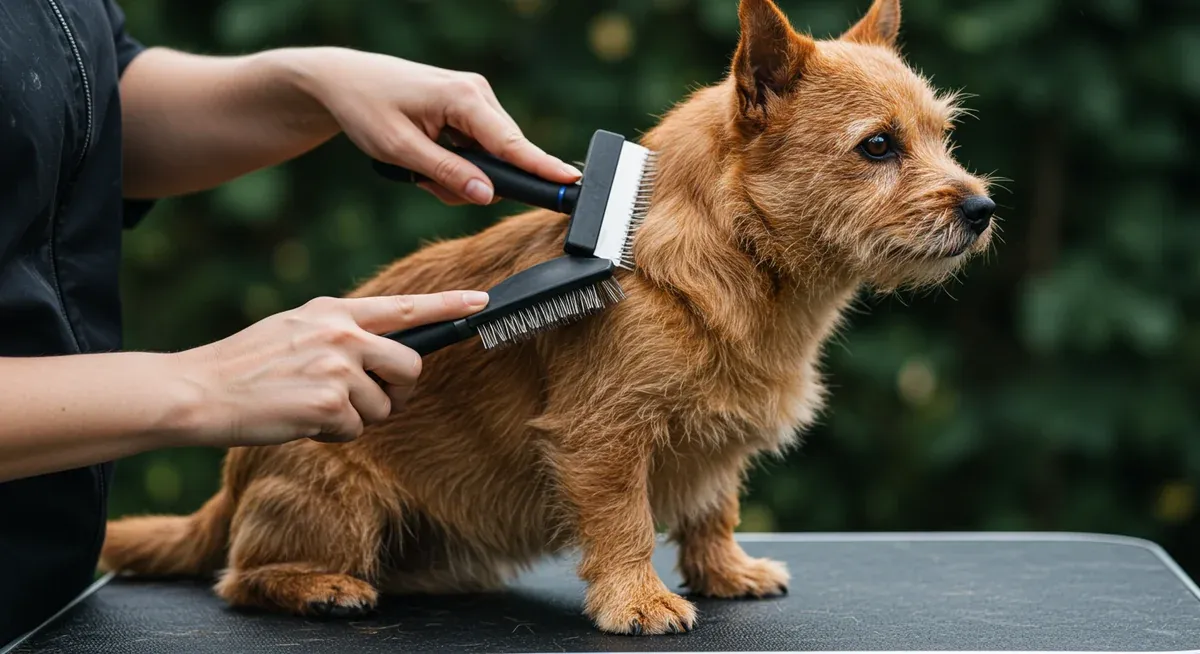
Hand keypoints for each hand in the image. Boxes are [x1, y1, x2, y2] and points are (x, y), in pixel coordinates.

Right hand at [173, 290, 487, 446]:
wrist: (200, 390)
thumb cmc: (246, 364)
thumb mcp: (295, 328)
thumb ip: (339, 332)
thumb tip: (383, 349)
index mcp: (334, 311)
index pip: (405, 306)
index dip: (448, 304)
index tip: (482, 301)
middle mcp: (342, 334)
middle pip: (410, 367)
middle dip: (397, 390)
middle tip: (367, 398)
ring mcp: (338, 368)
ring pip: (384, 406)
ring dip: (357, 417)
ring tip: (313, 406)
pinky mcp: (330, 404)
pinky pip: (356, 429)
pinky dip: (333, 433)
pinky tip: (300, 420)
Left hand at [285, 48, 580, 205]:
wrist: (344, 80)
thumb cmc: (366, 108)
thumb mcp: (400, 149)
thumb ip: (447, 173)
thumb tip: (487, 196)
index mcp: (463, 97)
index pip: (511, 142)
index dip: (542, 167)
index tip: (571, 181)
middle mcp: (477, 93)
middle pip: (503, 155)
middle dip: (473, 180)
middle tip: (426, 180)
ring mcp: (475, 99)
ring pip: (489, 157)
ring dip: (459, 174)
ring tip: (418, 167)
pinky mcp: (468, 108)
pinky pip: (478, 149)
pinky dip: (456, 164)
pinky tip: (427, 157)